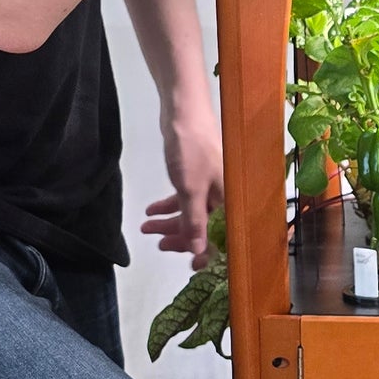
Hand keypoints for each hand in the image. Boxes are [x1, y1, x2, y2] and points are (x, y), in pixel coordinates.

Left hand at [141, 100, 224, 264]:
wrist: (184, 111)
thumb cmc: (192, 150)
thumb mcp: (190, 190)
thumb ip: (194, 222)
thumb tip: (199, 251)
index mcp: (231, 200)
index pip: (223, 236)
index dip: (207, 252)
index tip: (191, 267)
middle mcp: (225, 195)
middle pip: (206, 226)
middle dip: (182, 237)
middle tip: (159, 245)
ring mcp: (212, 184)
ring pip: (193, 212)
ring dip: (170, 221)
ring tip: (147, 226)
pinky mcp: (198, 174)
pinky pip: (186, 197)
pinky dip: (170, 205)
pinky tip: (152, 209)